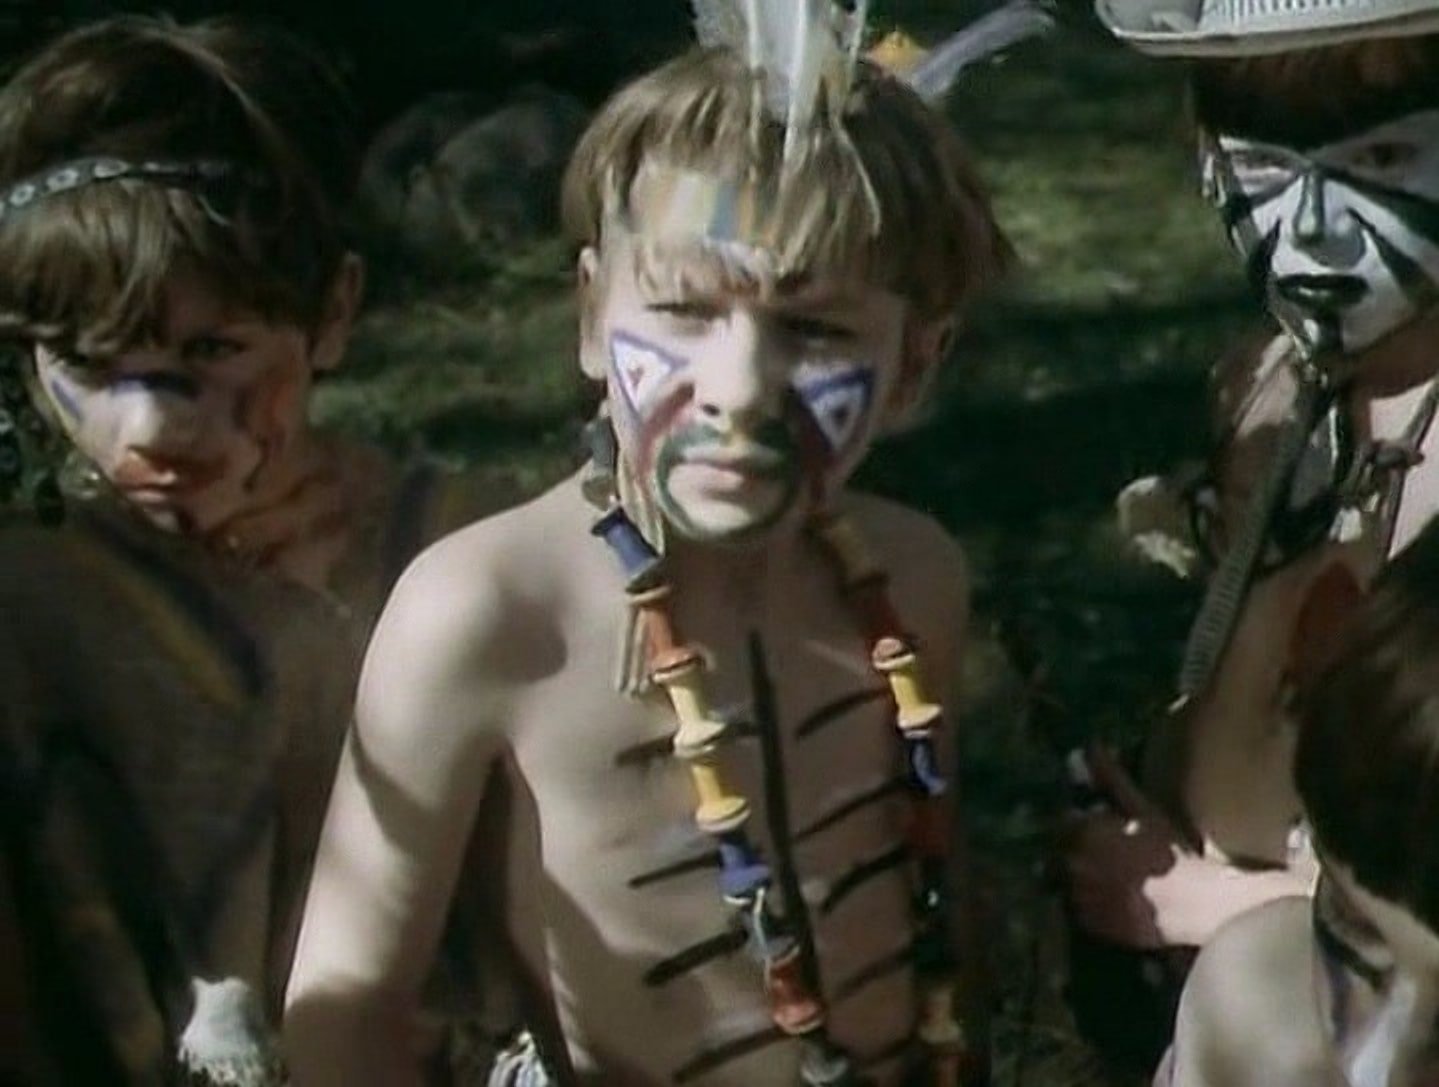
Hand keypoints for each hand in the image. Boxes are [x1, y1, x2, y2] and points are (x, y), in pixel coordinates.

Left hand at [1064, 749, 1223, 949]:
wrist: (1189, 904)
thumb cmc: (1168, 851)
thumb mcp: (1141, 809)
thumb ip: (1111, 778)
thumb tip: (1090, 746)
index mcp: (1079, 833)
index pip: (1061, 823)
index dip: (1077, 825)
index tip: (1094, 828)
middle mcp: (1069, 864)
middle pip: (1059, 853)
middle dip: (1073, 851)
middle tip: (1103, 855)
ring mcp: (1077, 897)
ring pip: (1065, 882)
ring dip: (1077, 877)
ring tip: (1106, 879)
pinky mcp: (1088, 925)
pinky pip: (1077, 910)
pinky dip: (1087, 904)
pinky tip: (1110, 901)